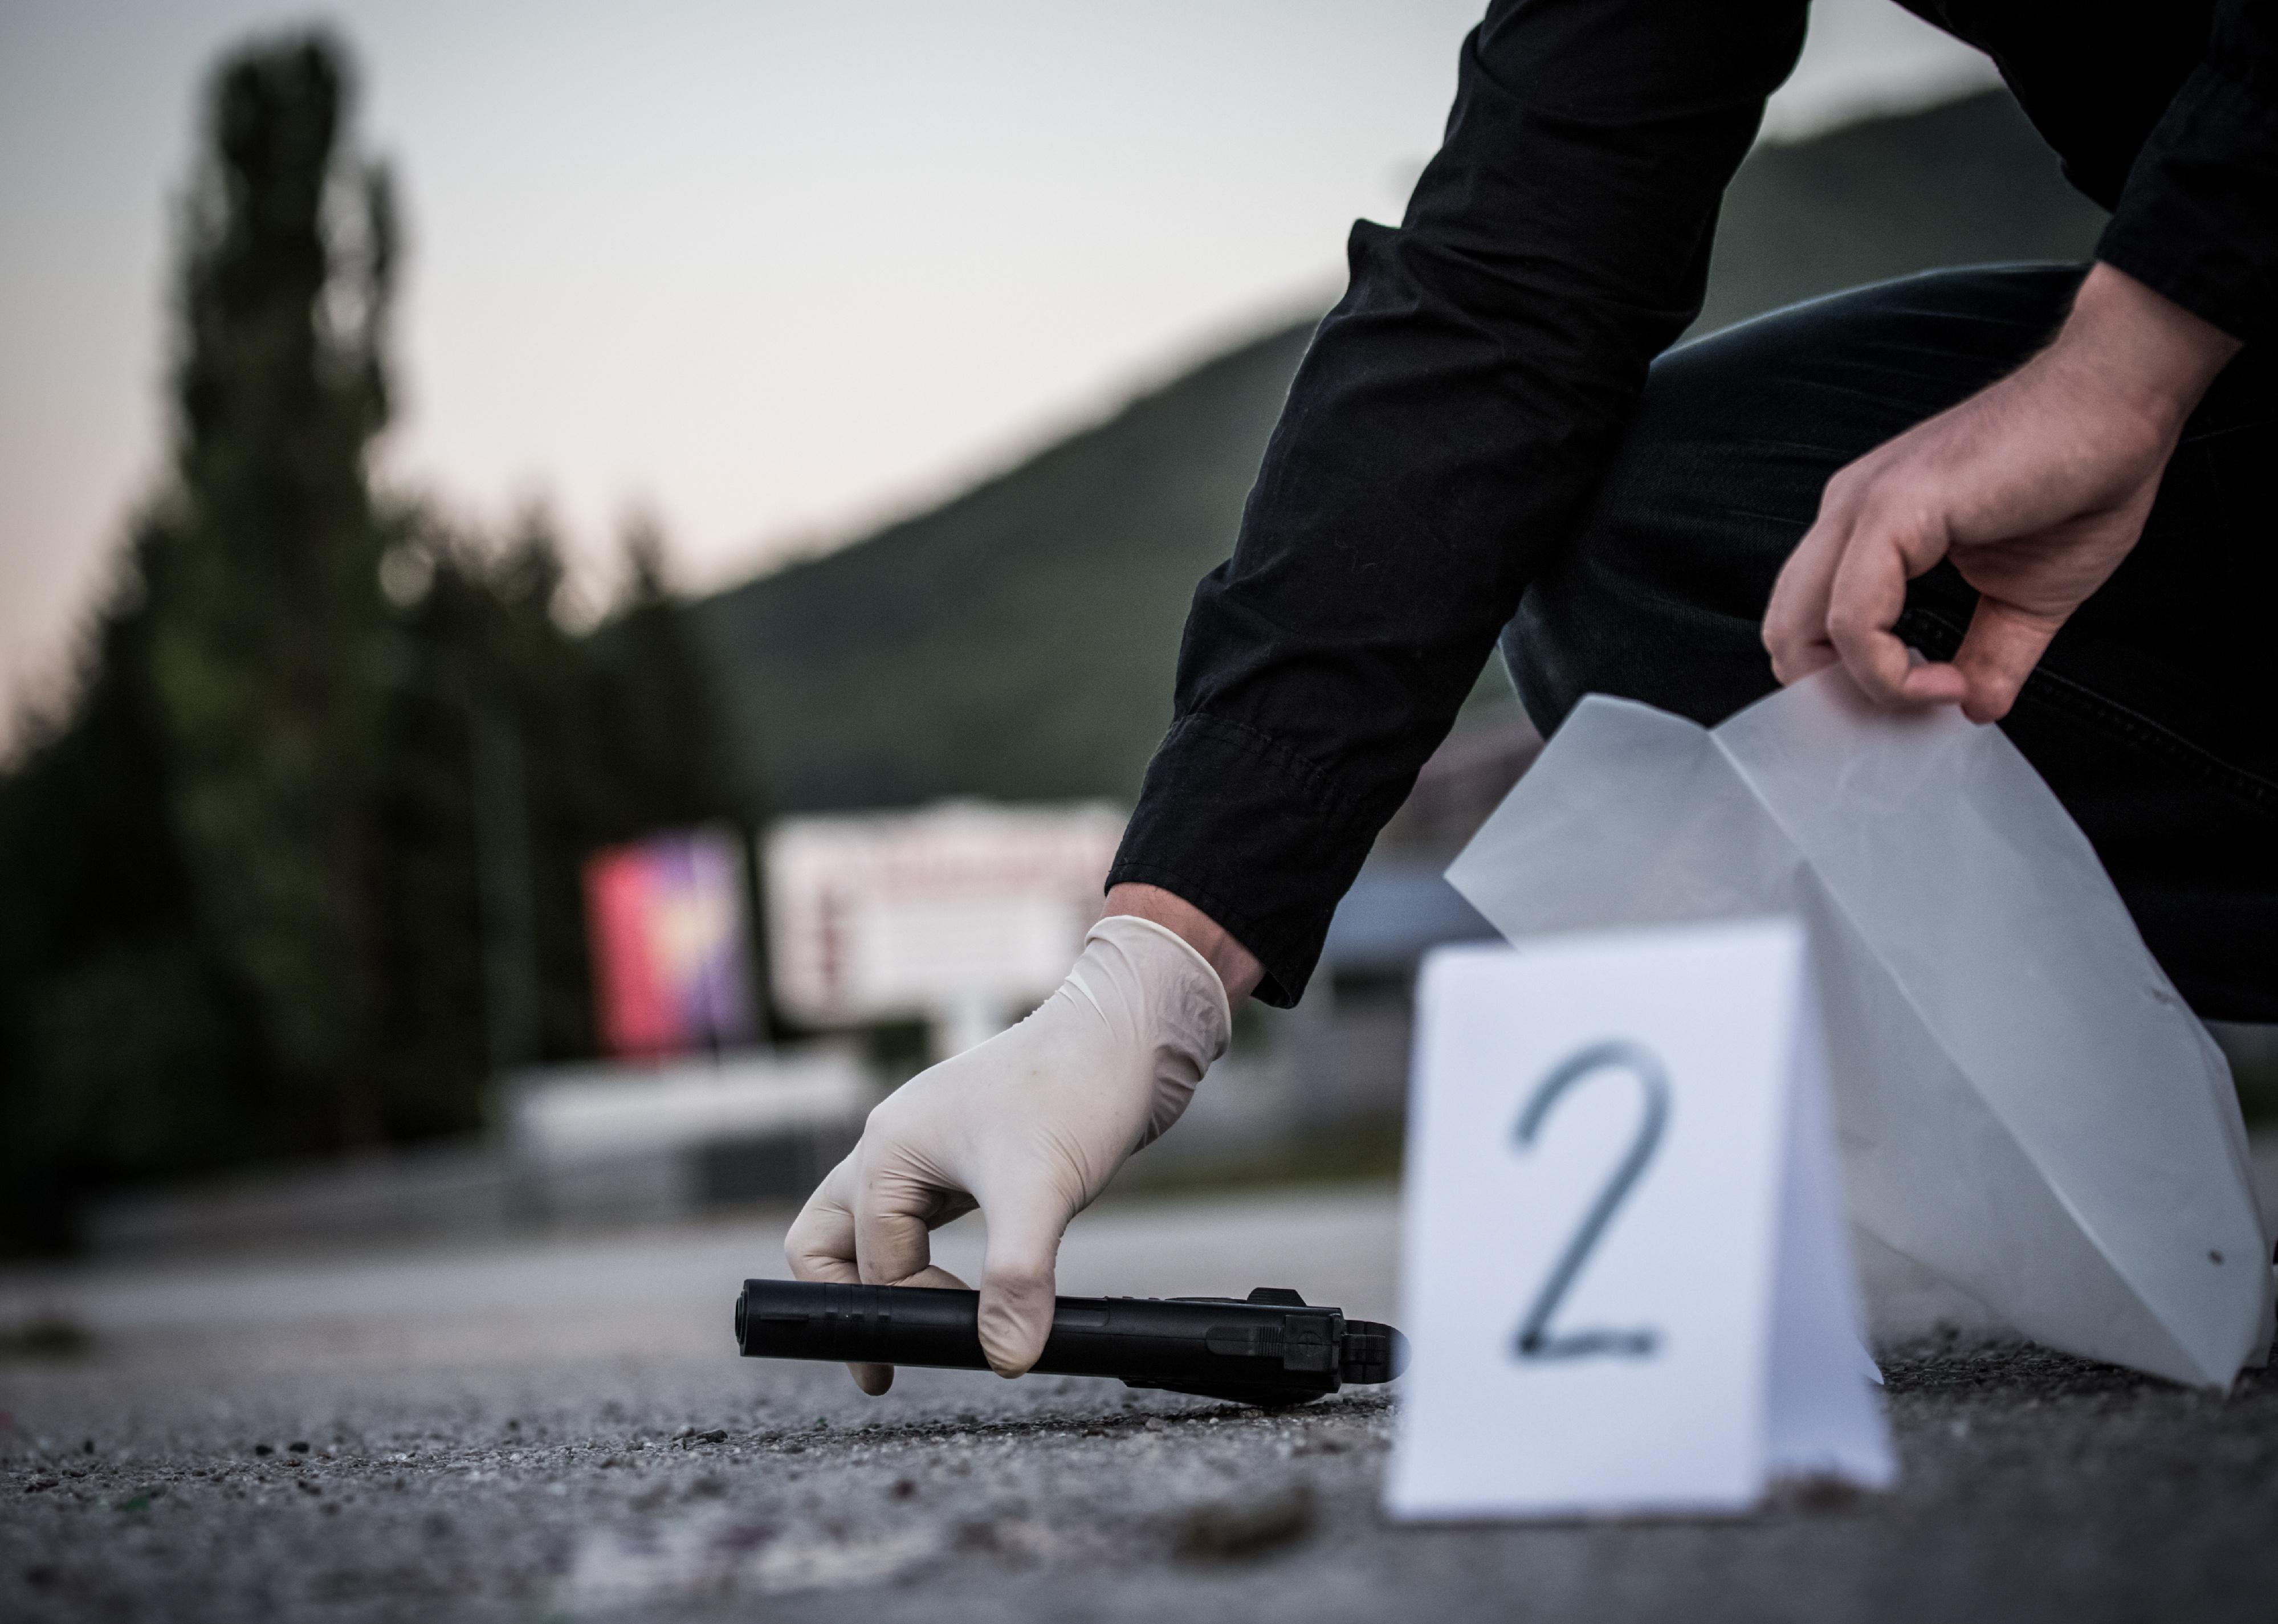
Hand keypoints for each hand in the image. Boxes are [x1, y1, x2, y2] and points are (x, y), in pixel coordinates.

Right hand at [784, 913, 1231, 1392]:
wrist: (1127, 1032)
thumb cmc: (1076, 1090)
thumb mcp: (1043, 1191)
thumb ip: (1016, 1279)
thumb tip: (1005, 1358)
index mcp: (888, 1151)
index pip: (875, 1265)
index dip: (915, 1315)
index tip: (965, 1345)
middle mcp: (893, 1146)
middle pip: (826, 1241)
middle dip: (850, 1305)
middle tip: (882, 1369)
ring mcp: (927, 1148)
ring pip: (870, 1229)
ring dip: (888, 1279)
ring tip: (925, 1332)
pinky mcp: (966, 1154)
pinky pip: (918, 1217)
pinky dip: (927, 1256)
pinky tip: (974, 1282)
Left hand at [1763, 264, 2238, 722]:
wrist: (2124, 401)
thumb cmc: (2080, 478)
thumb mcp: (2025, 597)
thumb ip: (1990, 656)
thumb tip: (1976, 709)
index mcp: (1866, 528)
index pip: (1806, 625)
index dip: (1846, 688)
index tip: (1913, 714)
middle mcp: (1847, 513)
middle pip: (1784, 635)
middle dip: (1837, 702)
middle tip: (1910, 722)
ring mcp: (1861, 507)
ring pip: (1799, 632)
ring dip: (1864, 693)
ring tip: (1936, 700)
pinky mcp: (1891, 510)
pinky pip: (1851, 617)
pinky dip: (1888, 672)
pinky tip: (1947, 682)